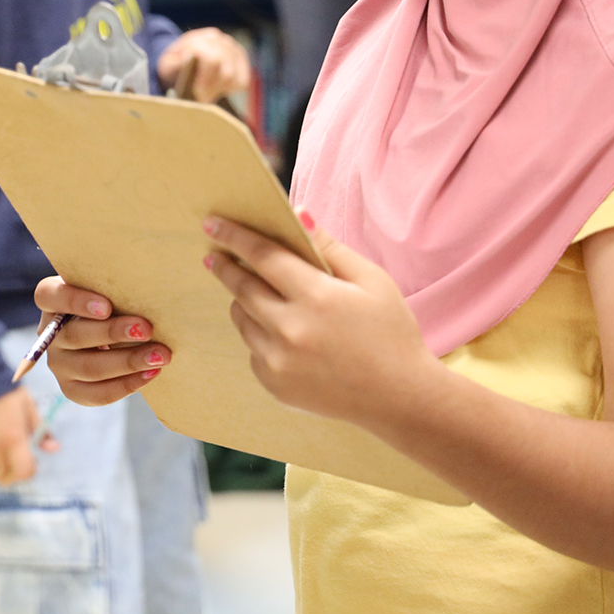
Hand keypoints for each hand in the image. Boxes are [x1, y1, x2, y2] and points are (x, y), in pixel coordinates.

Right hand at [0, 386, 47, 484]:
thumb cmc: (6, 392)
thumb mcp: (28, 407)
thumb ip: (41, 430)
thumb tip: (54, 448)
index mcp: (13, 438)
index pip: (23, 472)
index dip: (30, 471)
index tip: (31, 461)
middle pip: (5, 478)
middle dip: (13, 472)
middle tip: (14, 458)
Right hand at [33, 277, 168, 405]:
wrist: (114, 333)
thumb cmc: (114, 302)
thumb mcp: (108, 288)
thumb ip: (115, 285)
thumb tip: (147, 286)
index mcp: (51, 300)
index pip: (50, 296)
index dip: (75, 301)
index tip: (107, 306)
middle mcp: (50, 334)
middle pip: (74, 335)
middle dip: (114, 333)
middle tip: (146, 329)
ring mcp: (58, 364)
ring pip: (89, 368)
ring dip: (128, 362)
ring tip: (159, 356)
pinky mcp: (72, 389)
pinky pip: (97, 394)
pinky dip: (127, 384)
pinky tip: (151, 373)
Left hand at [157, 28, 251, 104]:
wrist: (184, 60)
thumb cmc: (174, 65)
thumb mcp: (167, 65)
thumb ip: (175, 63)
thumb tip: (188, 59)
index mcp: (201, 39)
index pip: (211, 59)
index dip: (205, 79)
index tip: (197, 93)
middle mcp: (221, 40)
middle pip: (226, 71)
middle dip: (212, 89)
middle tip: (201, 100)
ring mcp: (233, 50)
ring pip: (235, 77)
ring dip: (219, 90)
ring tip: (206, 96)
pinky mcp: (242, 61)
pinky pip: (243, 81)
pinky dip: (231, 89)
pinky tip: (217, 90)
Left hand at [204, 213, 436, 428]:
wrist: (401, 398)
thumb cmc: (390, 332)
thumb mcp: (372, 281)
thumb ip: (330, 247)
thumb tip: (297, 215)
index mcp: (317, 298)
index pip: (264, 257)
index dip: (235, 236)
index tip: (213, 222)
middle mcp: (290, 330)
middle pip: (243, 287)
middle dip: (226, 267)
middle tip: (214, 253)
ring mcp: (279, 361)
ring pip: (243, 319)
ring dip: (242, 301)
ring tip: (254, 292)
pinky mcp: (274, 384)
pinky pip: (252, 349)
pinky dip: (259, 334)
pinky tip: (280, 333)